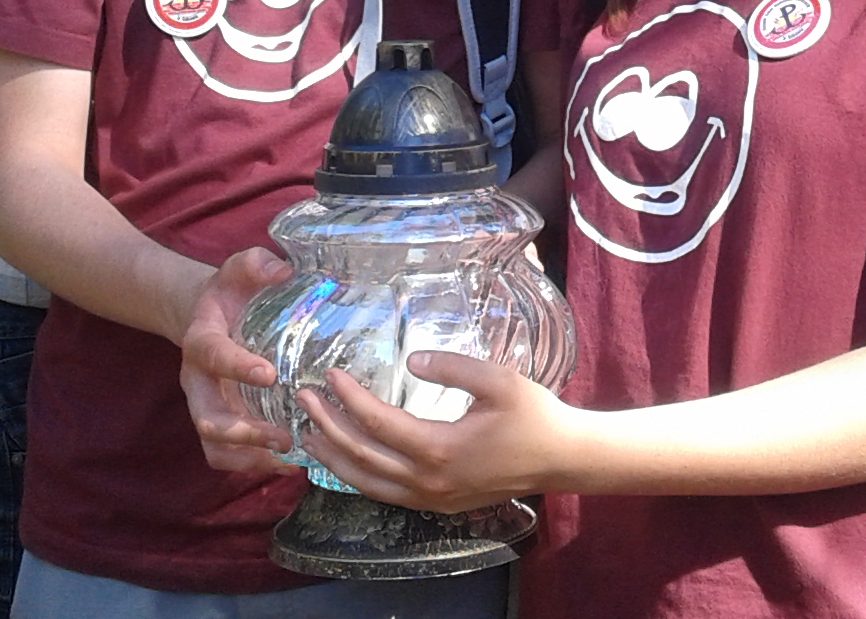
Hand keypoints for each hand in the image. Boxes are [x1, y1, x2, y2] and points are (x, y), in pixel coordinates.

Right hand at [178, 246, 299, 474]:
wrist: (207, 315)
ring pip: (214, 446)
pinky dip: (251, 465)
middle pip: (207, 418)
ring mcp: (205, 406)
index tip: (269, 374)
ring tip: (288, 457)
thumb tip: (285, 270)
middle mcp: (197, 381)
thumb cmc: (230, 293)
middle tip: (284, 435)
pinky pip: (224, 456)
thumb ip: (257, 264)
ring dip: (249, 457)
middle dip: (244, 431)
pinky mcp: (217, 423)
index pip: (213, 355)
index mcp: (201, 341)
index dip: (236, 366)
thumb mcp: (239, 269)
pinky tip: (288, 463)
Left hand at [297, 351, 579, 513]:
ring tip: (310, 435)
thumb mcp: (499, 381)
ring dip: (334, 458)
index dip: (349, 397)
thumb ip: (453, 367)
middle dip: (328, 426)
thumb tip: (413, 361)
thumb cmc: (534, 416)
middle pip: (361, 456)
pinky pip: (386, 493)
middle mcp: (427, 481)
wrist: (561, 459)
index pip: (377, 422)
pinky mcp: (438, 505)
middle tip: (303, 400)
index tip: (330, 375)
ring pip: (367, 484)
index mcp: (438, 449)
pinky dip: (358, 477)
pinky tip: (347, 461)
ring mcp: (431, 498)